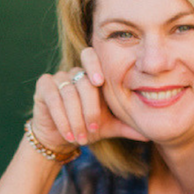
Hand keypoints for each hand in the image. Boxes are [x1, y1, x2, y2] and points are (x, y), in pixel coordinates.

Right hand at [31, 48, 147, 152]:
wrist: (60, 137)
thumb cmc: (86, 126)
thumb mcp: (109, 126)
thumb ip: (127, 125)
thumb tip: (150, 134)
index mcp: (92, 76)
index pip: (91, 56)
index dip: (95, 65)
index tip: (100, 81)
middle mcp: (74, 72)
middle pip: (83, 82)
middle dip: (89, 108)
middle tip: (93, 129)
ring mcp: (57, 78)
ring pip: (68, 93)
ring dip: (75, 118)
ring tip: (81, 137)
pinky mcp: (43, 87)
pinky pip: (53, 98)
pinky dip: (61, 118)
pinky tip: (68, 133)